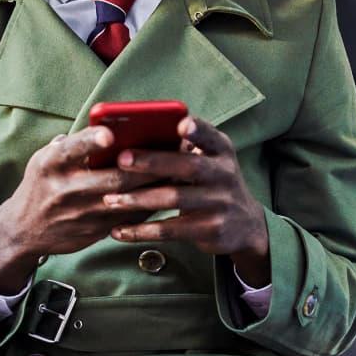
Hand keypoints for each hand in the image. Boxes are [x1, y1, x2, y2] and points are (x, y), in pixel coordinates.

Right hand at [0, 126, 161, 293]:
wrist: (24, 230)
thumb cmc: (41, 184)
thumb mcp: (44, 159)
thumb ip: (72, 143)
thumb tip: (107, 124)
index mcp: (50, 165)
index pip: (71, 150)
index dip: (90, 142)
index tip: (109, 134)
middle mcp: (65, 190)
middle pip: (112, 179)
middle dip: (145, 166)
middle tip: (172, 151)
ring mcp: (82, 214)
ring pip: (127, 200)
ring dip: (155, 186)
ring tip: (180, 170)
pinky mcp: (95, 231)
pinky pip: (129, 217)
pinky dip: (150, 204)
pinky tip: (168, 192)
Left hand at [105, 117, 270, 286]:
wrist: (246, 225)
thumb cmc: (213, 183)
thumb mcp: (211, 161)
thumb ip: (185, 148)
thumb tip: (136, 132)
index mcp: (221, 151)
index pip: (211, 136)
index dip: (197, 130)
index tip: (181, 124)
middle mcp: (224, 174)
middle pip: (187, 167)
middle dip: (153, 162)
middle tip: (121, 160)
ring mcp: (220, 203)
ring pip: (174, 199)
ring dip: (139, 199)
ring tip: (110, 199)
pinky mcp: (210, 230)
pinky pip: (170, 230)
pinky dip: (142, 231)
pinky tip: (119, 230)